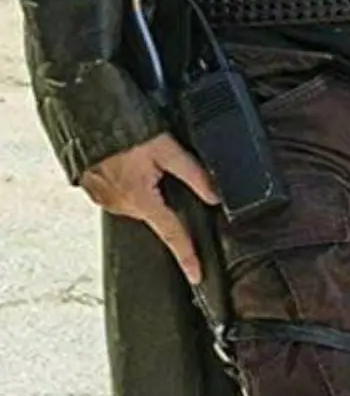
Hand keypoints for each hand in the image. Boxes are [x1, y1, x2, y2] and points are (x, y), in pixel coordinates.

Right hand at [80, 133, 219, 284]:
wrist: (89, 120)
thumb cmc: (125, 132)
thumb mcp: (166, 148)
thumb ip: (193, 174)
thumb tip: (214, 195)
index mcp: (141, 200)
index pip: (172, 234)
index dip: (187, 255)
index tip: (196, 275)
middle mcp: (121, 206)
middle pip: (156, 214)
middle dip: (164, 200)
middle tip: (159, 170)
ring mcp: (106, 200)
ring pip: (138, 203)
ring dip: (146, 190)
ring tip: (142, 161)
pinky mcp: (96, 191)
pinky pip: (121, 195)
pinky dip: (130, 184)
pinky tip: (130, 165)